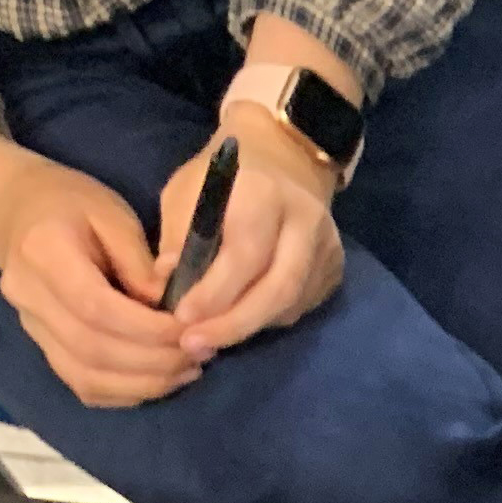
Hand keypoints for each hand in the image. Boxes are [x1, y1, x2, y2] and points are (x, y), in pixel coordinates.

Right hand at [0, 156, 194, 406]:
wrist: (21, 213)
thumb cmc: (75, 205)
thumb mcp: (113, 216)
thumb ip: (142, 263)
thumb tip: (173, 309)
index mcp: (43, 251)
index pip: (95, 306)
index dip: (147, 328)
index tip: (190, 330)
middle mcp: (27, 295)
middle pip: (91, 349)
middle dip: (153, 361)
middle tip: (200, 355)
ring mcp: (29, 326)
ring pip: (85, 377)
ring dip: (144, 384)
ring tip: (188, 370)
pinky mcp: (41, 346)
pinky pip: (82, 385)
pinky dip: (125, 392)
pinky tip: (160, 380)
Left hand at [158, 110, 345, 359]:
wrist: (282, 156)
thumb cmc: (221, 177)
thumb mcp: (186, 192)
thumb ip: (179, 239)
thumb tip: (166, 290)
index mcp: (265, 193)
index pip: (246, 255)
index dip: (214, 293)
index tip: (181, 319)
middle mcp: (306, 221)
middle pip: (278, 289)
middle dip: (234, 324)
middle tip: (195, 346)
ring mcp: (328, 247)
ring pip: (291, 304)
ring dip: (248, 327)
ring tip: (210, 339)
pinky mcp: (335, 268)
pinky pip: (301, 306)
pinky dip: (267, 319)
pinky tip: (240, 320)